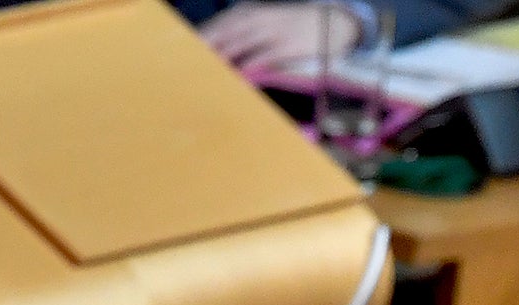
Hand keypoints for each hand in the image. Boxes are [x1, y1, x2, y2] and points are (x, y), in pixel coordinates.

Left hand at [201, 2, 359, 69]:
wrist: (334, 23)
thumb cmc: (298, 28)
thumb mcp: (268, 23)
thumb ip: (247, 35)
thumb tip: (225, 53)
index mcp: (250, 13)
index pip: (219, 25)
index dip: (201, 39)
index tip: (184, 54)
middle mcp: (257, 19)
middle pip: (224, 33)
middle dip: (205, 49)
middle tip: (188, 65)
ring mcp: (272, 31)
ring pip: (239, 44)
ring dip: (222, 58)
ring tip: (206, 73)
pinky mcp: (287, 46)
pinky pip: (262, 57)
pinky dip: (248, 67)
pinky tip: (237, 78)